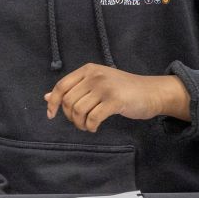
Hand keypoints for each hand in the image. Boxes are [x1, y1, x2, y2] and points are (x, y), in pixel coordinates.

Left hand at [44, 64, 190, 132]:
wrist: (151, 92)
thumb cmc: (122, 89)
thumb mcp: (95, 84)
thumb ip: (73, 89)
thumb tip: (47, 97)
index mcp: (87, 70)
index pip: (61, 86)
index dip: (53, 102)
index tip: (51, 115)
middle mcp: (94, 76)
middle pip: (68, 100)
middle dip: (69, 116)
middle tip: (79, 122)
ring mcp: (105, 87)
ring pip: (79, 110)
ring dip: (80, 124)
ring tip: (87, 126)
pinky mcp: (115, 100)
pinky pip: (93, 118)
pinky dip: (91, 126)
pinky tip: (94, 128)